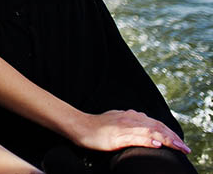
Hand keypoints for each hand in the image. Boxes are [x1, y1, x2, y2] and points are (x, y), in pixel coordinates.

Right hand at [69, 109, 190, 154]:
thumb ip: (131, 124)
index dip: (170, 132)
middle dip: (173, 137)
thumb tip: (145, 129)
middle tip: (185, 148)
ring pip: (150, 132)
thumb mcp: (117, 122)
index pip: (155, 123)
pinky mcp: (117, 135)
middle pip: (156, 127)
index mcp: (130, 116)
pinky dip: (148, 141)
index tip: (180, 142)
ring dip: (167, 139)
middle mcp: (129, 119)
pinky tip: (157, 144)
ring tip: (179, 147)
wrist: (78, 125)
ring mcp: (123, 127)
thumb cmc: (96, 127)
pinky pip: (135, 138)